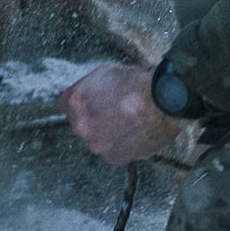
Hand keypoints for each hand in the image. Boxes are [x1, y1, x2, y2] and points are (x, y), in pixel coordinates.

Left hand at [61, 62, 185, 166]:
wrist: (166, 102)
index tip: (91, 101)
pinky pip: (113, 152)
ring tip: (128, 123)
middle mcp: (81, 126)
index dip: (80, 102)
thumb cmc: (140, 83)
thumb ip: (89, 87)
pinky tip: (134, 133)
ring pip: (97, 140)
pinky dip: (121, 145)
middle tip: (114, 111)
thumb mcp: (107, 72)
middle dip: (93, 118)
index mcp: (75, 101)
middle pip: (80, 124)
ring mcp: (97, 144)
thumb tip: (85, 95)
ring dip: (107, 133)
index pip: (64, 104)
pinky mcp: (114, 158)